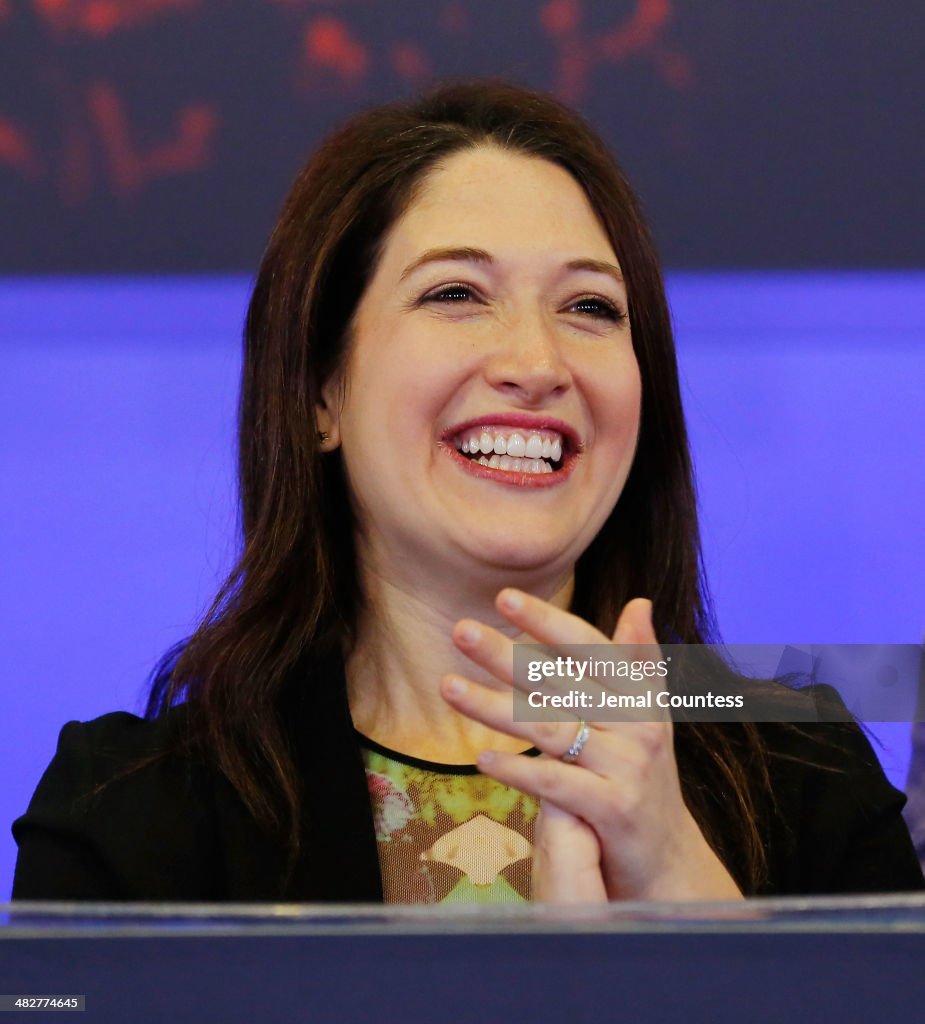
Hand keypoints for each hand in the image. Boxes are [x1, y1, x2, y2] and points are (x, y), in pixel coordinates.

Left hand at [440, 589, 743, 901]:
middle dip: (506, 655)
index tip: (503, 597)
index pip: (588, 648)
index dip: (546, 621)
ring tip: (448, 687)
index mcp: (640, 695)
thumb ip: (636, 660)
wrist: (668, 856)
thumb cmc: (643, 774)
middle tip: (461, 631)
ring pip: (549, 728)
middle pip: (560, 682)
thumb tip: (638, 602)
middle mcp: (636, 724)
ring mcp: (626, 766)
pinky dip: (518, 769)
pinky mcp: (613, 808)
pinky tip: (481, 759)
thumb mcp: (647, 715)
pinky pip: (555, 782)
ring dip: (493, 706)